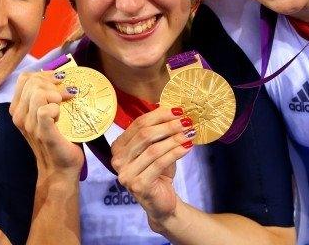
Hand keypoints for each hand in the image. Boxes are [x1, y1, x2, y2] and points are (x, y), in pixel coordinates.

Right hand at [9, 71, 84, 177]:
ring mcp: (29, 125)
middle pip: (32, 82)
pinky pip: (45, 110)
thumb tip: (60, 76)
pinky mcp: (42, 133)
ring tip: (63, 106)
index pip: (25, 78)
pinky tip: (62, 116)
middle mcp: (19, 115)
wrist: (61, 167)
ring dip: (56, 95)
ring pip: (38, 93)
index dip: (44, 74)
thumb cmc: (59, 137)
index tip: (59, 81)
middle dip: (53, 83)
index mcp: (18, 108)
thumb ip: (47, 96)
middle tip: (65, 95)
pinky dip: (57, 108)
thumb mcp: (49, 112)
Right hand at [111, 107, 195, 222]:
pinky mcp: (138, 185)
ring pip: (153, 149)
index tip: (178, 110)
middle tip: (187, 121)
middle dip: (169, 126)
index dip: (159, 115)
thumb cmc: (158, 172)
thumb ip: (159, 130)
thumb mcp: (157, 148)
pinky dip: (176, 153)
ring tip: (190, 133)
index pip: (138, 124)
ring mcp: (126, 174)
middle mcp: (118, 160)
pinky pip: (159, 163)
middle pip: (145, 135)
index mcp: (118, 147)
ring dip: (175, 139)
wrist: (161, 202)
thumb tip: (171, 106)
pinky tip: (187, 147)